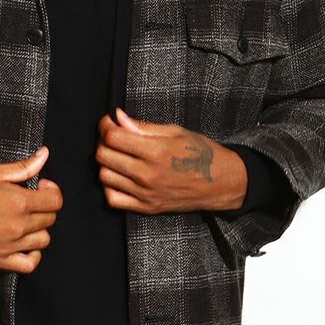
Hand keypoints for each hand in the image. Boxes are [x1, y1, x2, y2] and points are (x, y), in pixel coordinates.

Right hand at [0, 147, 62, 272]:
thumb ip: (23, 167)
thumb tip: (44, 154)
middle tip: (29, 200)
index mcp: (18, 202)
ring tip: (23, 219)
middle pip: (50, 219)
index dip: (51, 190)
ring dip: (38, 228)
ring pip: (43, 240)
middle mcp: (17, 226)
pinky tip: (24, 242)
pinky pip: (29, 264)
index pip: (55, 200)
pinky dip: (32, 255)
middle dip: (43, 207)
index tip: (41, 186)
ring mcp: (9, 245)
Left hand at [95, 108, 246, 213]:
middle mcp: (148, 174)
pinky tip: (119, 177)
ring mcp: (145, 193)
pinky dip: (109, 187)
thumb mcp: (175, 132)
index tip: (109, 122)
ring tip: (117, 156)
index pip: (112, 137)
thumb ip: (143, 126)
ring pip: (104, 176)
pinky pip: (113, 199)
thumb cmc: (201, 153)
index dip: (105, 126)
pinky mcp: (146, 207)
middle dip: (103, 142)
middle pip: (103, 156)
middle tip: (113, 137)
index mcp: (156, 151)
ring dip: (105, 163)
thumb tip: (118, 117)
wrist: (221, 182)